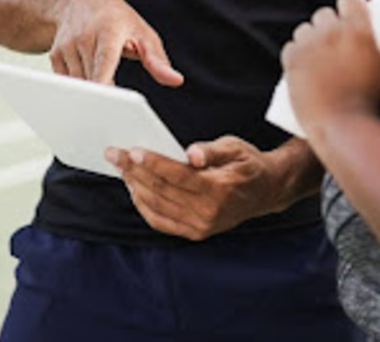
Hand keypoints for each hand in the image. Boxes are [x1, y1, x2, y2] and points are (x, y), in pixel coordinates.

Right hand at [50, 0, 182, 86]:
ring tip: (103, 71)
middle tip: (117, 102)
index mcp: (109, 29)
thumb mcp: (143, 34)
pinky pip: (69, 82)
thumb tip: (176, 80)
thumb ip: (158, 60)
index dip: (104, 78)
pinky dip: (80, 84)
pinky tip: (87, 69)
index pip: (105, 58)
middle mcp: (84, 36)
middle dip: (105, 94)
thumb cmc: (116, 18)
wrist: (79, 0)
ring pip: (81, 84)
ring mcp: (66, 45)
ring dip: (94, 87)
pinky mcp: (55, 55)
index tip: (104, 95)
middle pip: (93, 79)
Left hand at [105, 136, 286, 240]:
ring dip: (134, 186)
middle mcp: (209, 212)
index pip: (177, 175)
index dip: (152, 163)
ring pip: (156, 206)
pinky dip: (143, 205)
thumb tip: (191, 153)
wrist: (265, 192)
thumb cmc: (247, 164)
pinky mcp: (195, 233)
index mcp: (219, 189)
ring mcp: (201, 226)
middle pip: (161, 190)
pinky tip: (133, 188)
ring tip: (121, 167)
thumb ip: (212, 150)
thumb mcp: (235, 147)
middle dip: (134, 171)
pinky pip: (160, 221)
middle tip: (114, 154)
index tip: (132, 150)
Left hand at [280, 0, 379, 132]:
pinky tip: (305, 64)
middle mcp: (331, 32)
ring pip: (305, 29)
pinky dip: (296, 53)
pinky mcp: (291, 61)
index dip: (349, 5)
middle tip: (336, 41)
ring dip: (311, 38)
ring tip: (319, 55)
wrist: (341, 127)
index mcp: (357, 30)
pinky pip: (290, 46)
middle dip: (330, 24)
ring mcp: (308, 46)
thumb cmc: (370, 102)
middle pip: (324, 13)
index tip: (351, 14)